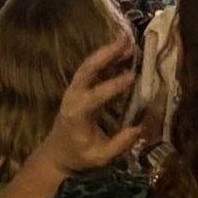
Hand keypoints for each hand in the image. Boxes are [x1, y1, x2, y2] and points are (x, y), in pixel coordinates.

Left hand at [36, 35, 144, 177]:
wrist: (55, 155)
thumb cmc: (78, 157)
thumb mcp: (100, 157)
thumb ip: (121, 143)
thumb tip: (142, 128)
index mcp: (77, 113)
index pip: (96, 95)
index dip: (114, 85)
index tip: (133, 77)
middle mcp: (73, 97)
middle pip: (88, 69)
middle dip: (107, 54)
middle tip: (127, 41)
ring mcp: (74, 90)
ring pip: (89, 65)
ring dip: (107, 52)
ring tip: (128, 41)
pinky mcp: (78, 88)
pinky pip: (91, 69)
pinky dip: (106, 58)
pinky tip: (122, 52)